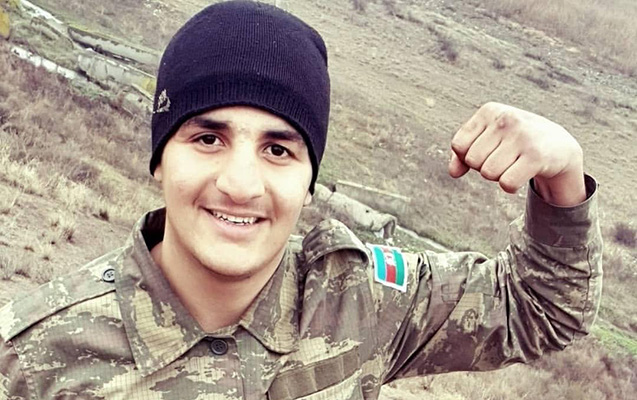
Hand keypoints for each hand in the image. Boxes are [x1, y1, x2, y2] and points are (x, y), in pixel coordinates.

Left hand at [448, 102, 585, 205]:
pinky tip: (521, 175)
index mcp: (489, 111)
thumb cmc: (512, 143)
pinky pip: (506, 183)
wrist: (558, 146)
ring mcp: (522, 136)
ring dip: (497, 177)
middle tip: (503, 159)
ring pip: (488, 174)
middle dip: (483, 166)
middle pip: (472, 161)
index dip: (467, 155)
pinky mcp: (536, 156)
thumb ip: (461, 155)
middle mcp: (506, 119)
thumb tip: (453, 173)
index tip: (487, 150)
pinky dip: (510, 187)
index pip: (458, 145)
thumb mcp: (486, 140)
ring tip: (513, 164)